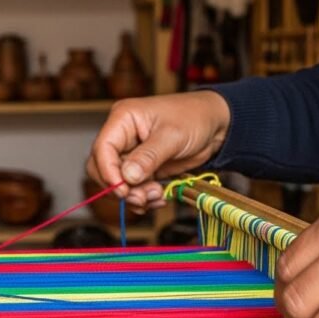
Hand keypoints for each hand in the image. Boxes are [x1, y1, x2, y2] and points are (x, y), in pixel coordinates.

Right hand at [87, 92, 230, 212]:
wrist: (216, 125)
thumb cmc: (195, 117)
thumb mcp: (172, 136)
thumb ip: (148, 157)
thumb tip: (127, 176)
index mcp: (123, 120)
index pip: (102, 149)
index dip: (108, 172)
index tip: (123, 190)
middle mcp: (122, 138)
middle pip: (103, 169)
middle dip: (121, 188)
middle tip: (142, 197)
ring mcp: (132, 156)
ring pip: (119, 184)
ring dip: (135, 196)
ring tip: (157, 196)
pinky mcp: (143, 170)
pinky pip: (134, 190)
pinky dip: (144, 199)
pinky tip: (159, 198)